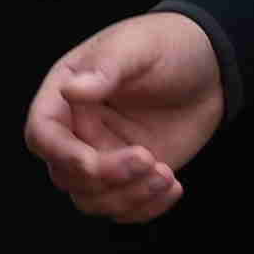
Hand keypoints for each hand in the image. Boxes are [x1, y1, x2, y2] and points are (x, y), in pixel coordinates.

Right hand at [26, 14, 223, 222]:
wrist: (211, 65)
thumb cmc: (166, 45)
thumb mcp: (136, 47)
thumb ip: (104, 68)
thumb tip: (70, 90)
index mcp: (66, 94)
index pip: (42, 134)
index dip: (62, 155)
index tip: (94, 164)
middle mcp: (78, 130)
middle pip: (68, 176)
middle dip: (106, 178)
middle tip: (148, 159)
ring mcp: (104, 155)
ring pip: (93, 200)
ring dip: (129, 197)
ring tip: (166, 175)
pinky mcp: (131, 175)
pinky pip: (124, 208)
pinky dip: (146, 208)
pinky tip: (173, 185)